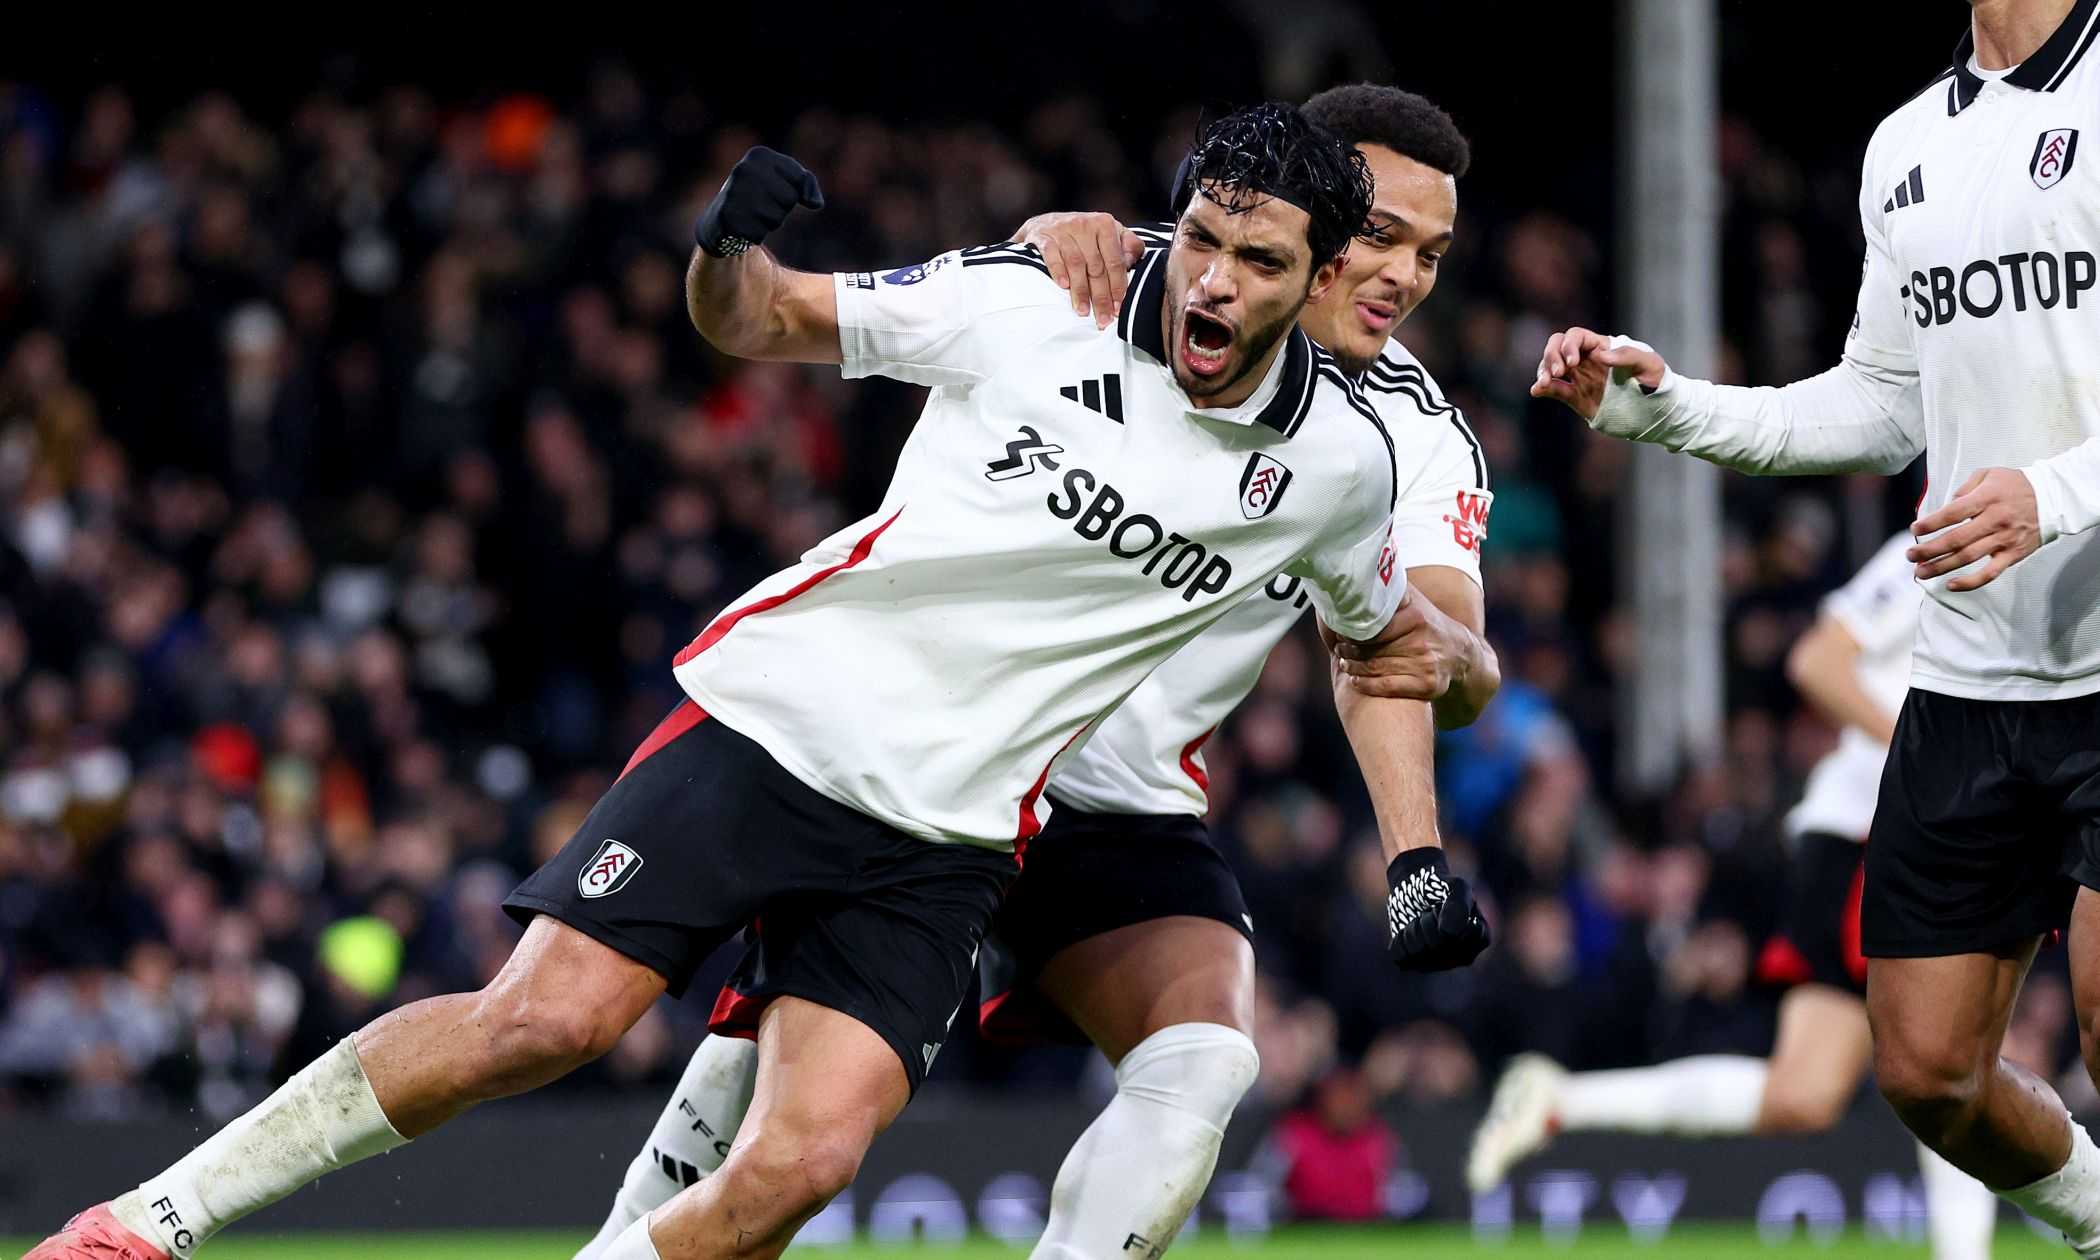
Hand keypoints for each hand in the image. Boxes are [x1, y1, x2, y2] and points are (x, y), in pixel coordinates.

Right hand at [694, 146, 824, 256]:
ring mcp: (733, 192)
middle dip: (781, 209)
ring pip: (776, 219)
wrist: (722, 217)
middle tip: (761, 205)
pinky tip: (743, 226)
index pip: (800, 180)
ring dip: (769, 223)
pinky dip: (755, 235)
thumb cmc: (761, 196)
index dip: (794, 191)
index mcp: (760, 155)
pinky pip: (759, 234)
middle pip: (789, 199)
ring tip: (751, 215)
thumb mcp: (786, 180)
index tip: (775, 189)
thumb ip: (808, 184)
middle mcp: (744, 169)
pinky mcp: (727, 216)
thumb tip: (816, 203)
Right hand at [1012, 212, 1146, 326]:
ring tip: (1084, 311)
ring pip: (1076, 264)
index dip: (1118, 286)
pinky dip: (1058, 271)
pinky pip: (1052, 256)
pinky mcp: (1044, 237)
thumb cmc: (1084, 235)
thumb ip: (1128, 245)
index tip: (1118, 308)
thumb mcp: (1109, 234)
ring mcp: (1063, 230)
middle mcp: (1085, 224)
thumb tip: (1132, 263)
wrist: (1047, 224)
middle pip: (1096, 267)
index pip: (1115, 261)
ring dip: (1080, 291)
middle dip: (1100, 296)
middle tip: (1103, 319)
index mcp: (1105, 224)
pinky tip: (1063, 287)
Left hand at [1331, 591, 1463, 700]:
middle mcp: (1422, 642)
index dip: (1352, 630)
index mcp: (1415, 618)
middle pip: (1373, 651)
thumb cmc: (1427, 622)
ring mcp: (1425, 665)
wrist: (1460, 652)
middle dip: (1350, 651)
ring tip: (1344, 662)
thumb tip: (1363, 569)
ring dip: (1354, 668)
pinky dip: (1367, 685)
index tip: (1339, 630)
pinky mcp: (1428, 685)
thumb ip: (1391, 589)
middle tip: (1339, 648)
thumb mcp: (1414, 600)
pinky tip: (1356, 680)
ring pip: (1377, 670)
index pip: (1374, 627)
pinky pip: (1388, 687)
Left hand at [1386, 848, 1490, 971]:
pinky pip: (1401, 957)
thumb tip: (1449, 932)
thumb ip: (1458, 904)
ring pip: (1417, 952)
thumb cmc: (1439, 886)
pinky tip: (1410, 931)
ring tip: (1420, 920)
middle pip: (1434, 945)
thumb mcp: (1454, 886)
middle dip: (1426, 921)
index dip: (1441, 914)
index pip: (1451, 934)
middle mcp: (1464, 957)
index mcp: (1480, 938)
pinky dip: (1400, 939)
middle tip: (1429, 911)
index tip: (1443, 905)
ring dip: (1412, 929)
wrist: (1415, 890)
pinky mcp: (1418, 966)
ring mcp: (1441, 965)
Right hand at [1528, 326, 1665, 418]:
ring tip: (1544, 382)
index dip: (1569, 345)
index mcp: (1602, 347)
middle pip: (1558, 347)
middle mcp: (1587, 360)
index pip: (1576, 337)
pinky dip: (1543, 388)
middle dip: (1552, 355)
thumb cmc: (1656, 382)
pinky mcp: (1577, 398)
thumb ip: (1627, 356)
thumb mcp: (1650, 364)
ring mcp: (1580, 379)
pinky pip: (1555, 390)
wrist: (1655, 412)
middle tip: (1558, 372)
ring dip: (1543, 371)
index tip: (1572, 362)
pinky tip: (1537, 390)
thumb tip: (1600, 355)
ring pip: (1552, 367)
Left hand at [1908, 467, 2041, 590]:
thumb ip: (1965, 487)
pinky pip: (1990, 573)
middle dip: (1928, 549)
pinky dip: (1970, 582)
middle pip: (1956, 540)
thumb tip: (1946, 505)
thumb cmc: (2015, 485)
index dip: (1931, 523)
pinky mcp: (2013, 554)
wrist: (2053, 498)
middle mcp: (1995, 520)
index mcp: (1987, 498)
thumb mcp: (1989, 474)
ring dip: (1941, 567)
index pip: (1953, 513)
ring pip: (1968, 558)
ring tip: (1920, 572)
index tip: (1914, 529)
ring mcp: (2004, 540)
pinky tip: (1951, 585)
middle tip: (1910, 555)